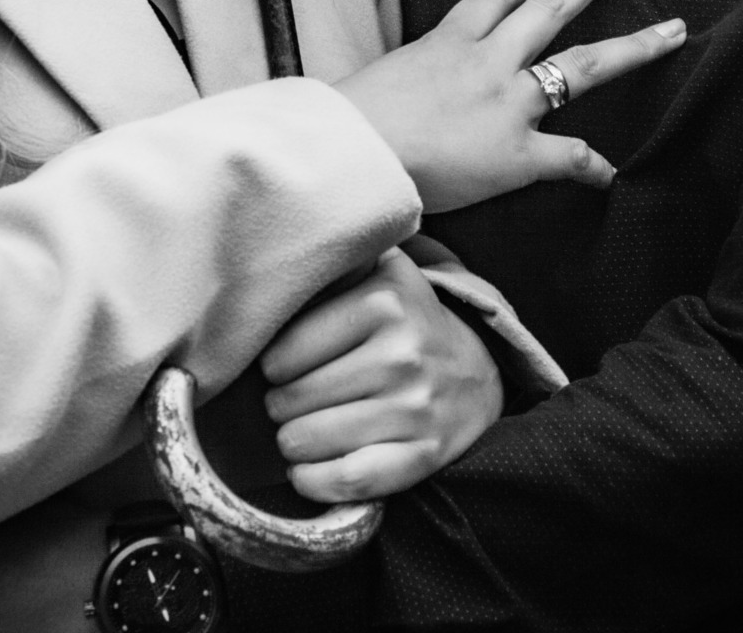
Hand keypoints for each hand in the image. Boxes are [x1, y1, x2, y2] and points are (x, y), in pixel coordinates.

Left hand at [260, 248, 502, 501]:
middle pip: (292, 398)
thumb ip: (333, 260)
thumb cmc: (404, 320)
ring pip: (312, 439)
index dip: (270, 365)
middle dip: (279, 405)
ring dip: (291, 442)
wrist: (475, 368)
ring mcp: (415, 408)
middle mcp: (402, 353)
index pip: (284, 350)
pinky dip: (315, 482)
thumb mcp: (378, 270)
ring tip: (295, 430)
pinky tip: (305, 470)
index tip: (279, 366)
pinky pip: (350, 479)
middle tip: (287, 400)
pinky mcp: (425, 455)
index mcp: (384, 301)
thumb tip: (267, 267)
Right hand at [336, 0, 685, 210]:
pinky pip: (570, 155)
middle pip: (549, 8)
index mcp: (449, 40)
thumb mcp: (382, 71)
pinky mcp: (518, 153)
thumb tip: (412, 81)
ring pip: (581, 66)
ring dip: (631, 48)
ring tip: (669, 32)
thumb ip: (410, 70)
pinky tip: (610, 173)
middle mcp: (488, 62)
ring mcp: (509, 104)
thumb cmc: (354, 116)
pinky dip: (593, 166)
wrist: (355, 152)